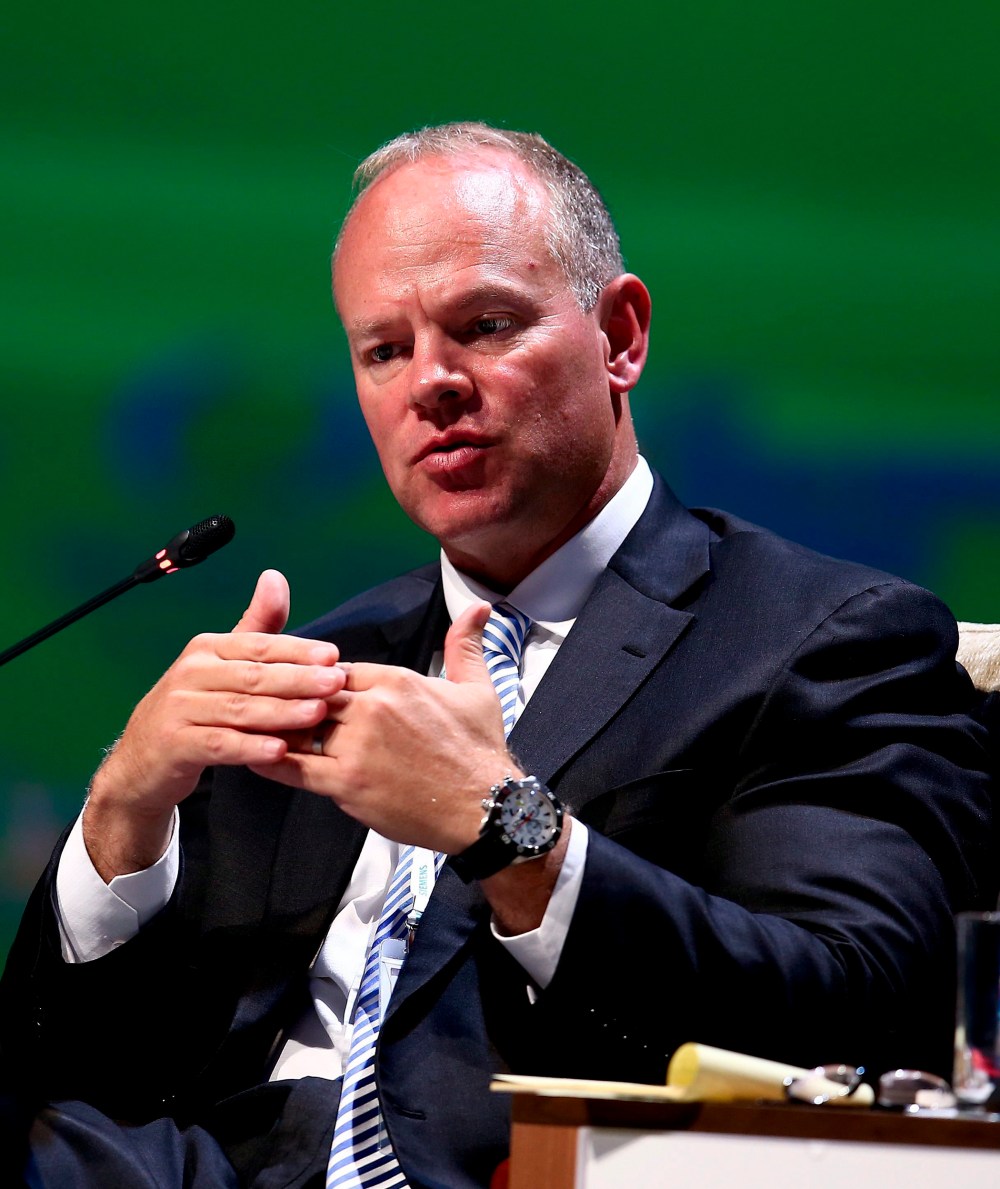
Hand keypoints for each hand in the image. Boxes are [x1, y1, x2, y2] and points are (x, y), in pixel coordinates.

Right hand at [84, 569, 345, 878]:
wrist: (143, 758)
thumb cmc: (196, 707)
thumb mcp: (223, 665)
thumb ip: (256, 627)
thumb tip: (275, 576)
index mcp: (206, 649)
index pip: (257, 646)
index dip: (296, 650)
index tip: (333, 656)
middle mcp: (190, 673)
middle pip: (252, 676)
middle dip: (298, 679)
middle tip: (336, 683)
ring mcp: (179, 708)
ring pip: (239, 709)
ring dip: (281, 712)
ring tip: (317, 713)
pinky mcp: (175, 744)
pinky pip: (218, 745)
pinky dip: (250, 748)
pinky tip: (279, 751)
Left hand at [251, 601, 516, 851]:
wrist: (486, 808)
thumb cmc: (479, 751)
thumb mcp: (477, 690)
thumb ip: (465, 645)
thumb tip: (479, 608)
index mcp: (396, 681)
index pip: (335, 669)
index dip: (314, 676)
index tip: (298, 680)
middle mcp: (372, 708)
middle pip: (310, 692)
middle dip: (287, 697)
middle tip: (258, 698)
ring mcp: (357, 746)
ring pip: (299, 727)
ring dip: (273, 725)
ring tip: (243, 723)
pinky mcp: (348, 783)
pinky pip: (295, 766)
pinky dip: (270, 758)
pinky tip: (250, 753)